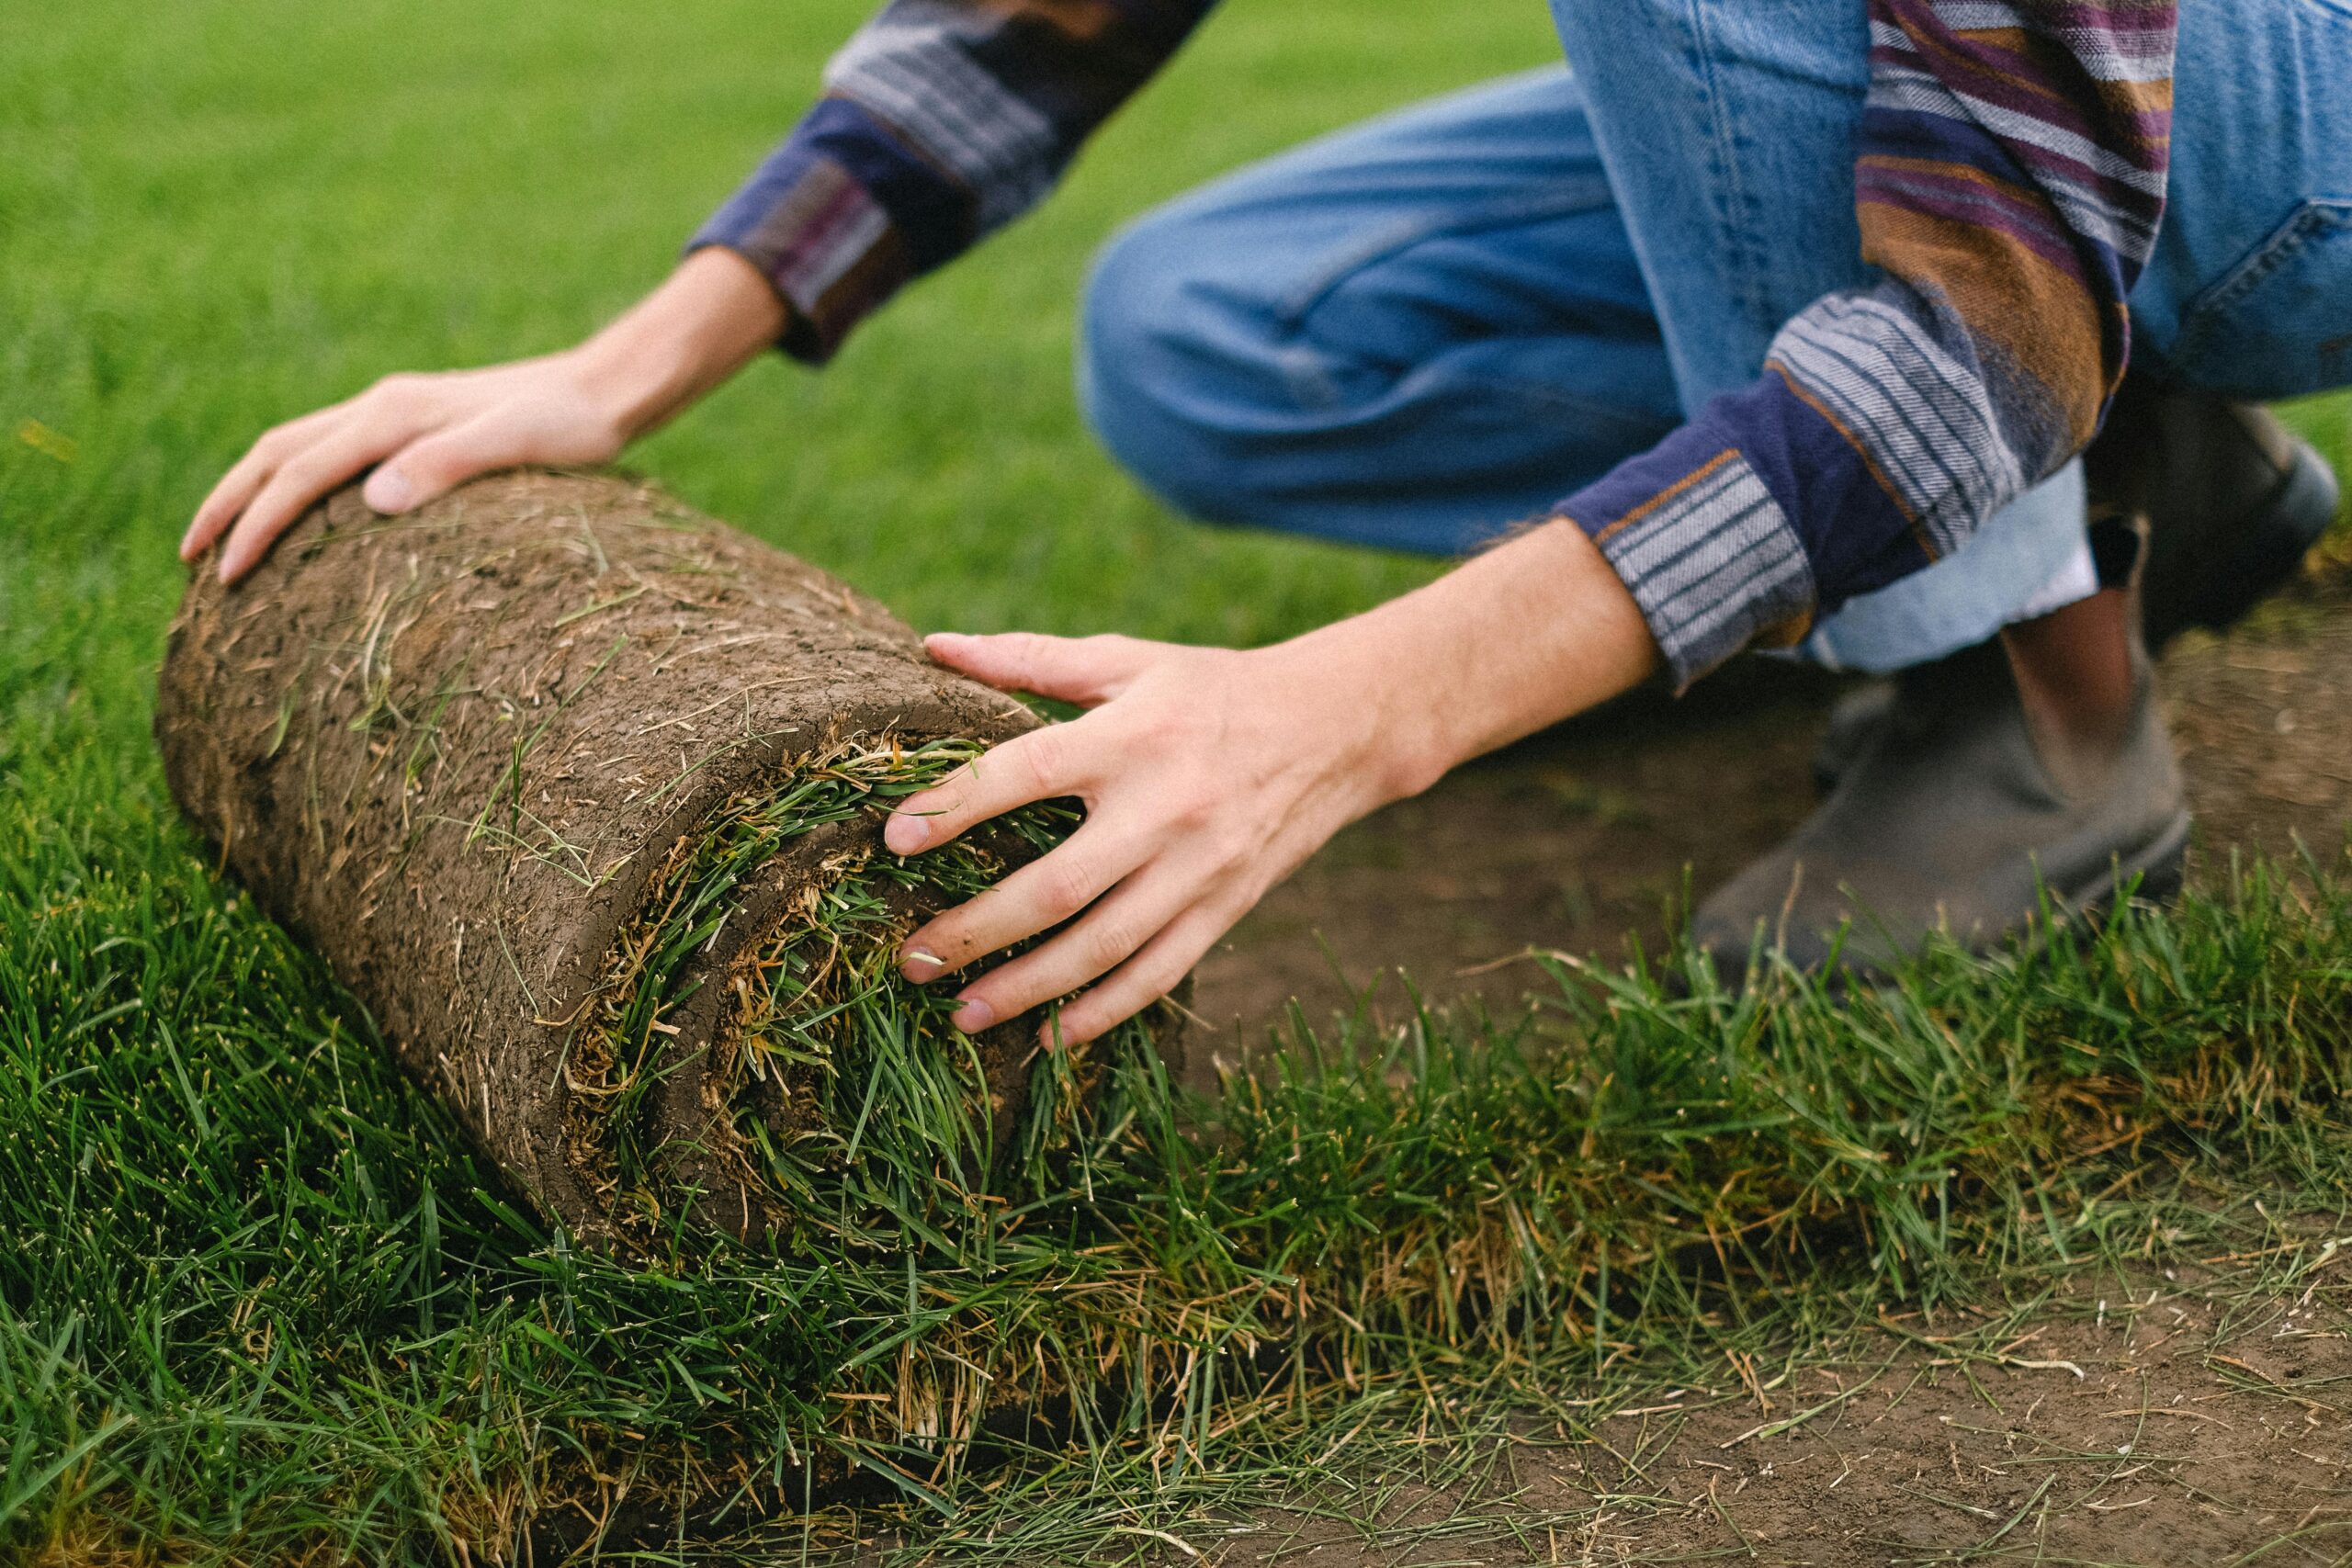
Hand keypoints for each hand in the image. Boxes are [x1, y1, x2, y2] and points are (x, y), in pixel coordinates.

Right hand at [181, 355, 630, 580]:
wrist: (607, 389)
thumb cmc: (570, 425)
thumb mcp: (517, 445)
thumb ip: (449, 466)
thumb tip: (375, 499)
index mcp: (394, 414)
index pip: (300, 472)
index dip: (257, 523)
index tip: (227, 575)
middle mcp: (384, 406)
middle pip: (276, 451)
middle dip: (228, 504)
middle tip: (191, 561)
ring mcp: (397, 412)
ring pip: (298, 447)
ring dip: (253, 490)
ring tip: (224, 542)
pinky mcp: (416, 425)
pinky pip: (333, 452)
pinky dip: (296, 483)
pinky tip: (301, 519)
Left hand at [886, 630, 1416, 1047]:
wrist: (1335, 728)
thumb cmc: (1209, 689)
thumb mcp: (1126, 660)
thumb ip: (1029, 658)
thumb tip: (934, 646)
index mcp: (1128, 737)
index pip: (1024, 774)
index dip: (955, 807)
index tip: (893, 840)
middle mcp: (1163, 808)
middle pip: (1054, 886)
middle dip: (975, 929)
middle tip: (912, 957)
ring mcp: (1198, 868)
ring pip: (1102, 947)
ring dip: (1027, 987)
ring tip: (963, 1012)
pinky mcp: (1225, 908)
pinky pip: (1157, 974)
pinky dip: (1103, 1013)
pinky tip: (1049, 1037)